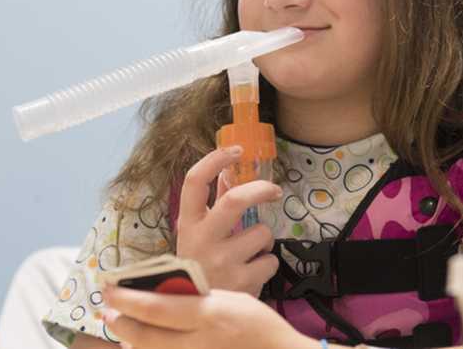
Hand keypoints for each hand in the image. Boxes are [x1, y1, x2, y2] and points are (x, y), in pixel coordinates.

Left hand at [102, 285, 315, 348]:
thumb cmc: (257, 324)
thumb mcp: (228, 300)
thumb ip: (196, 298)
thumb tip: (161, 293)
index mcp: (209, 315)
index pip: (157, 308)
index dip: (128, 299)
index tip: (109, 288)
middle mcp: (199, 343)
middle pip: (146, 336)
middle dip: (121, 323)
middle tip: (107, 310)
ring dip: (130, 340)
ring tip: (121, 326)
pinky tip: (141, 345)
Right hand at [175, 146, 281, 295]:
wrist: (191, 313)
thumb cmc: (198, 266)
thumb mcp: (198, 235)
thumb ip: (214, 205)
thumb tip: (230, 173)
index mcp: (188, 224)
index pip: (195, 182)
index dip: (216, 160)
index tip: (235, 150)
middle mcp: (202, 240)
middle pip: (236, 200)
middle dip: (261, 189)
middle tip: (274, 190)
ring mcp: (222, 262)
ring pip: (262, 234)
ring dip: (264, 240)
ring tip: (250, 254)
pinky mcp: (242, 283)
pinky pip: (271, 261)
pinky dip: (267, 264)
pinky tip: (252, 272)